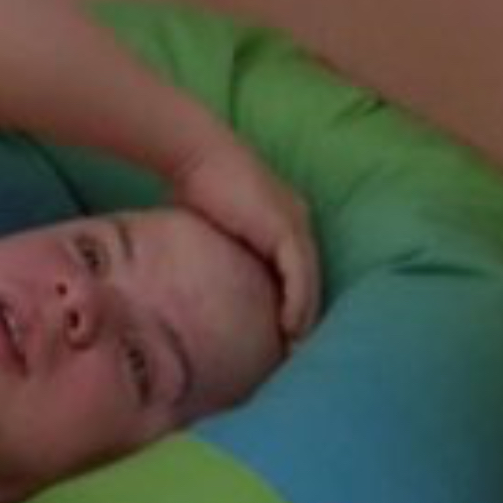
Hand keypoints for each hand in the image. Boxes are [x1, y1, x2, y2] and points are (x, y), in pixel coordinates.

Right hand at [170, 140, 320, 341]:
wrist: (193, 151)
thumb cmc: (192, 181)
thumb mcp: (208, 223)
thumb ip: (216, 246)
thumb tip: (198, 275)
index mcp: (280, 219)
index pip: (296, 268)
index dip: (292, 300)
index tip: (282, 332)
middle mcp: (296, 221)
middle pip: (310, 279)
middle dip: (305, 316)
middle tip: (296, 351)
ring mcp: (295, 225)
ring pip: (310, 282)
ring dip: (306, 318)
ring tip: (296, 349)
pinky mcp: (286, 230)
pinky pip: (299, 276)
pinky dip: (297, 304)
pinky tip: (290, 329)